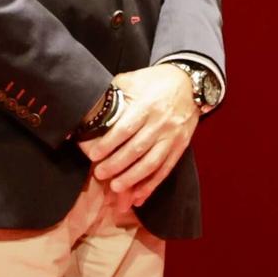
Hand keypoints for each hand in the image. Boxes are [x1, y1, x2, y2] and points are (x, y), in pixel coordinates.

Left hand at [78, 64, 199, 208]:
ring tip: (116, 188)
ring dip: (133, 178)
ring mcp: (172, 137)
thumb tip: (88, 110)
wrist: (189, 82)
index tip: (93, 155)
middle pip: (136, 149)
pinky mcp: (180, 146)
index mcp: (147, 106)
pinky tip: (138, 197)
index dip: (108, 144)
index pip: (125, 129)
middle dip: (116, 165)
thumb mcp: (132, 80)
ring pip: (151, 163)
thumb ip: (113, 94)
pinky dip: (152, 185)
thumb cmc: (155, 81)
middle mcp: (161, 123)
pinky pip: (166, 169)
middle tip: (100, 174)